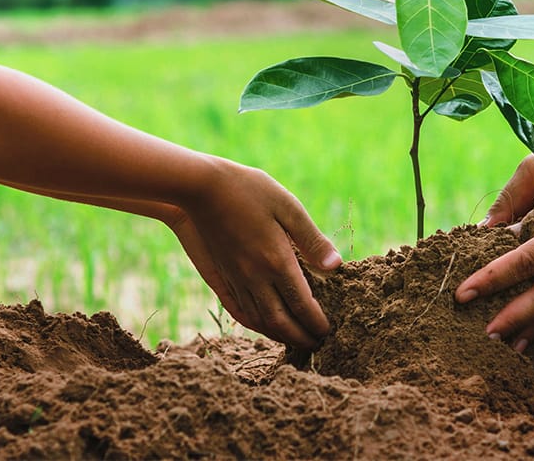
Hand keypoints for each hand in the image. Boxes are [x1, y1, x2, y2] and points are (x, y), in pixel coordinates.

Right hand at [172, 158, 340, 348]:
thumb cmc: (248, 190)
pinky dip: (254, 325)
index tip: (328, 331)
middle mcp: (255, 277)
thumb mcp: (288, 206)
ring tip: (295, 339)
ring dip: (279, 335)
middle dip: (300, 338)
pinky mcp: (220, 276)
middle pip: (281, 322)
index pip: (302, 305)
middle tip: (316, 345)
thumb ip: (312, 239)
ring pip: (259, 320)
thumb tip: (335, 266)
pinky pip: (238, 311)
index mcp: (276, 261)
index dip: (316, 323)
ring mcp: (235, 279)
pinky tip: (262, 325)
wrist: (197, 187)